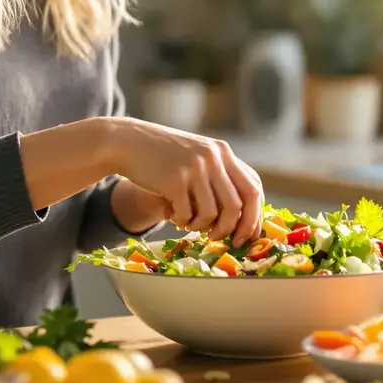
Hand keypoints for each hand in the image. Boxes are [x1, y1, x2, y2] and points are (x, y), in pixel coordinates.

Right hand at [104, 118, 263, 246]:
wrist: (128, 142)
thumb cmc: (164, 156)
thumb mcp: (197, 155)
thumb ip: (219, 176)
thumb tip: (241, 219)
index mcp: (222, 152)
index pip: (252, 188)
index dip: (254, 216)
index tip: (248, 235)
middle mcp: (212, 158)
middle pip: (237, 205)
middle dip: (232, 229)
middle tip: (219, 239)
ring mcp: (194, 169)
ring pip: (211, 214)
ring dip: (201, 227)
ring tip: (189, 222)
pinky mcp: (174, 180)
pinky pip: (187, 215)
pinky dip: (181, 221)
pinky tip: (173, 214)